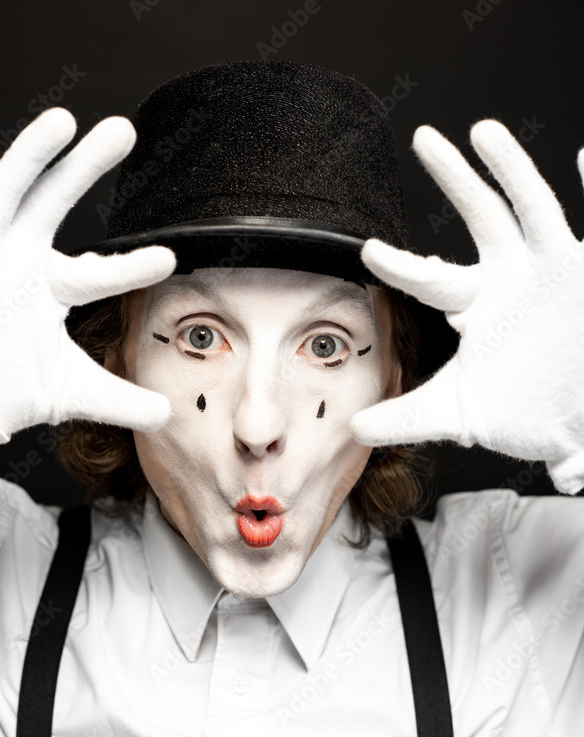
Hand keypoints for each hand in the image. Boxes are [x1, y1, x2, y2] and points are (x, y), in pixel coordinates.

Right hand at [0, 108, 175, 449]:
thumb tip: (168, 415)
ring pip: (6, 194)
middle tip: (122, 131)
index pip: (101, 271)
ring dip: (30, 156)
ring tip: (61, 123)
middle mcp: (20, 259)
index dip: (132, 265)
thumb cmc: (3, 386)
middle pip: (56, 201)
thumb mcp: (71, 393)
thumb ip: (119, 401)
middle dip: (85, 165)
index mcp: (54, 286)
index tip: (168, 260)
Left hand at [350, 121, 583, 494]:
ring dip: (512, 170)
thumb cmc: (520, 413)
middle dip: (453, 179)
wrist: (576, 426)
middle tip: (423, 138)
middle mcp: (513, 278)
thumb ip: (404, 418)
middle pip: (479, 219)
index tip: (369, 252)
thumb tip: (351, 429)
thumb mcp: (456, 414)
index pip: (431, 276)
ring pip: (532, 209)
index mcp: (477, 304)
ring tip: (484, 131)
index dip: (402, 266)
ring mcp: (553, 271)